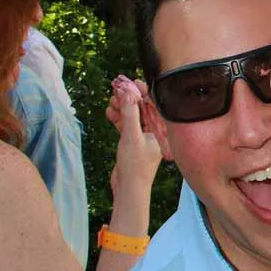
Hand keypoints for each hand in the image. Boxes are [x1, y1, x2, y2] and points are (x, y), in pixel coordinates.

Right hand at [107, 79, 160, 200]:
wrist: (128, 189)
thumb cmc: (135, 165)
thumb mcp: (131, 136)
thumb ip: (130, 114)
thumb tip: (128, 92)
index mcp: (162, 130)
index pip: (155, 106)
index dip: (144, 92)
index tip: (133, 81)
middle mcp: (155, 133)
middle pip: (143, 110)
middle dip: (130, 98)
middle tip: (117, 88)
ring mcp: (144, 138)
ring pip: (133, 117)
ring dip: (122, 108)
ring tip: (110, 100)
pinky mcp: (133, 144)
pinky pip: (126, 127)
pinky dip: (118, 119)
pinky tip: (108, 111)